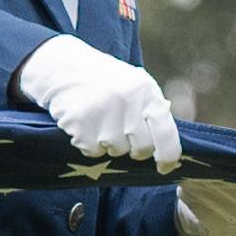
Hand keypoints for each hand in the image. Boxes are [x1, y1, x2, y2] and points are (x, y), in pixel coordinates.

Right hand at [18, 34, 182, 169]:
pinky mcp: (80, 122)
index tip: (164, 167)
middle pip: (141, 148)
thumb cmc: (106, 82)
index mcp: (145, 90)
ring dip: (108, 143)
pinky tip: (85, 124)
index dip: (168, 156)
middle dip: (134, 148)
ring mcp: (103, 111)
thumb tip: (171, 150)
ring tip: (100, 121)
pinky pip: (92, 151)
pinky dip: (88, 144)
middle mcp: (127, 100)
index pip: (166, 133)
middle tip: (122, 133)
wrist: (64, 67)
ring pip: (115, 151)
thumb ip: (153, 110)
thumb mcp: (136, 85)